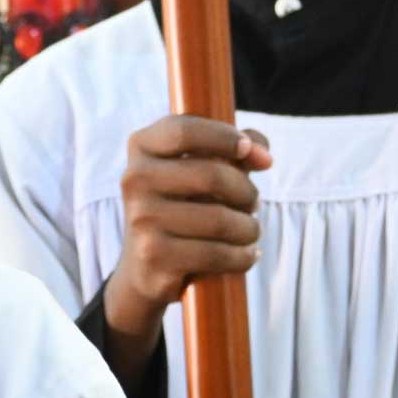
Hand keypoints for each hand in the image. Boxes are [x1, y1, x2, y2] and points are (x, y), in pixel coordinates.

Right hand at [101, 115, 271, 379]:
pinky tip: (246, 254)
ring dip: (249, 228)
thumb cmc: (183, 206)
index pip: (184, 131)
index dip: (223, 137)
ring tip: (250, 231)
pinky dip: (242, 256)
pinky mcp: (153, 256)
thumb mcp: (202, 168)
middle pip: (211, 175)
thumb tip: (263, 156)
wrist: (144, 266)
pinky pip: (215, 254)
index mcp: (142, 146)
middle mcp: (134, 178)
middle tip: (253, 203)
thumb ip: (237, 150)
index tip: (248, 149)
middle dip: (246, 191)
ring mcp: (140, 218)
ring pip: (219, 220)